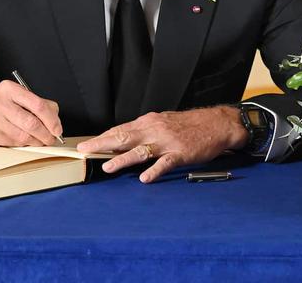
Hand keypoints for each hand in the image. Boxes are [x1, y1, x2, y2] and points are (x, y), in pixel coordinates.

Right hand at [0, 81, 62, 146]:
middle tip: (52, 138)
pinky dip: (23, 145)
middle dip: (46, 134)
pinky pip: (12, 144)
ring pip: (22, 137)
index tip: (57, 128)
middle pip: (31, 123)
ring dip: (36, 142)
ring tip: (40, 141)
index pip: (38, 104)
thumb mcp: (16, 95)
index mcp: (9, 89)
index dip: (51, 119)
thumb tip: (55, 120)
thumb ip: (38, 103)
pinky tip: (25, 141)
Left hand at [76, 106, 247, 182]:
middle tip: (85, 150)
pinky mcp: (180, 153)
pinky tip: (145, 178)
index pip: (120, 129)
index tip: (86, 144)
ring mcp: (167, 142)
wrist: (216, 123)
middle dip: (102, 144)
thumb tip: (123, 140)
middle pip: (124, 136)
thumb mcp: (163, 122)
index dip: (102, 137)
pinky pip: (165, 163)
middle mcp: (154, 130)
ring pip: (141, 150)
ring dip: (123, 159)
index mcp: (149, 122)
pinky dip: (154, 170)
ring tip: (108, 167)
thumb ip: (144, 131)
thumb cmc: (189, 125)